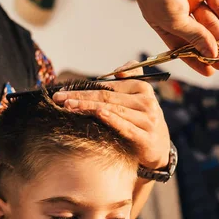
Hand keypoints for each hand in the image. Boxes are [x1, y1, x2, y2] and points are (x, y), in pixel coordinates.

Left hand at [52, 63, 170, 169]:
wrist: (159, 147)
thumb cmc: (142, 119)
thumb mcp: (139, 97)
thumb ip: (130, 78)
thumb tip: (118, 71)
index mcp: (143, 88)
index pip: (108, 86)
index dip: (85, 87)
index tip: (64, 90)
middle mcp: (147, 102)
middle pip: (107, 97)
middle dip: (80, 96)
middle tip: (59, 98)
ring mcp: (147, 121)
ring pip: (113, 110)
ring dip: (88, 107)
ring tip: (68, 106)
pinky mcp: (146, 138)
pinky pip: (125, 127)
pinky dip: (111, 119)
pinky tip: (98, 114)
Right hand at [124, 0, 218, 75]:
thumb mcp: (173, 21)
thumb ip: (194, 37)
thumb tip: (211, 53)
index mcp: (165, 25)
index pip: (183, 47)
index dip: (196, 60)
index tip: (209, 72)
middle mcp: (179, 14)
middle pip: (200, 37)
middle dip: (214, 51)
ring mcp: (193, 1)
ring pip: (212, 24)